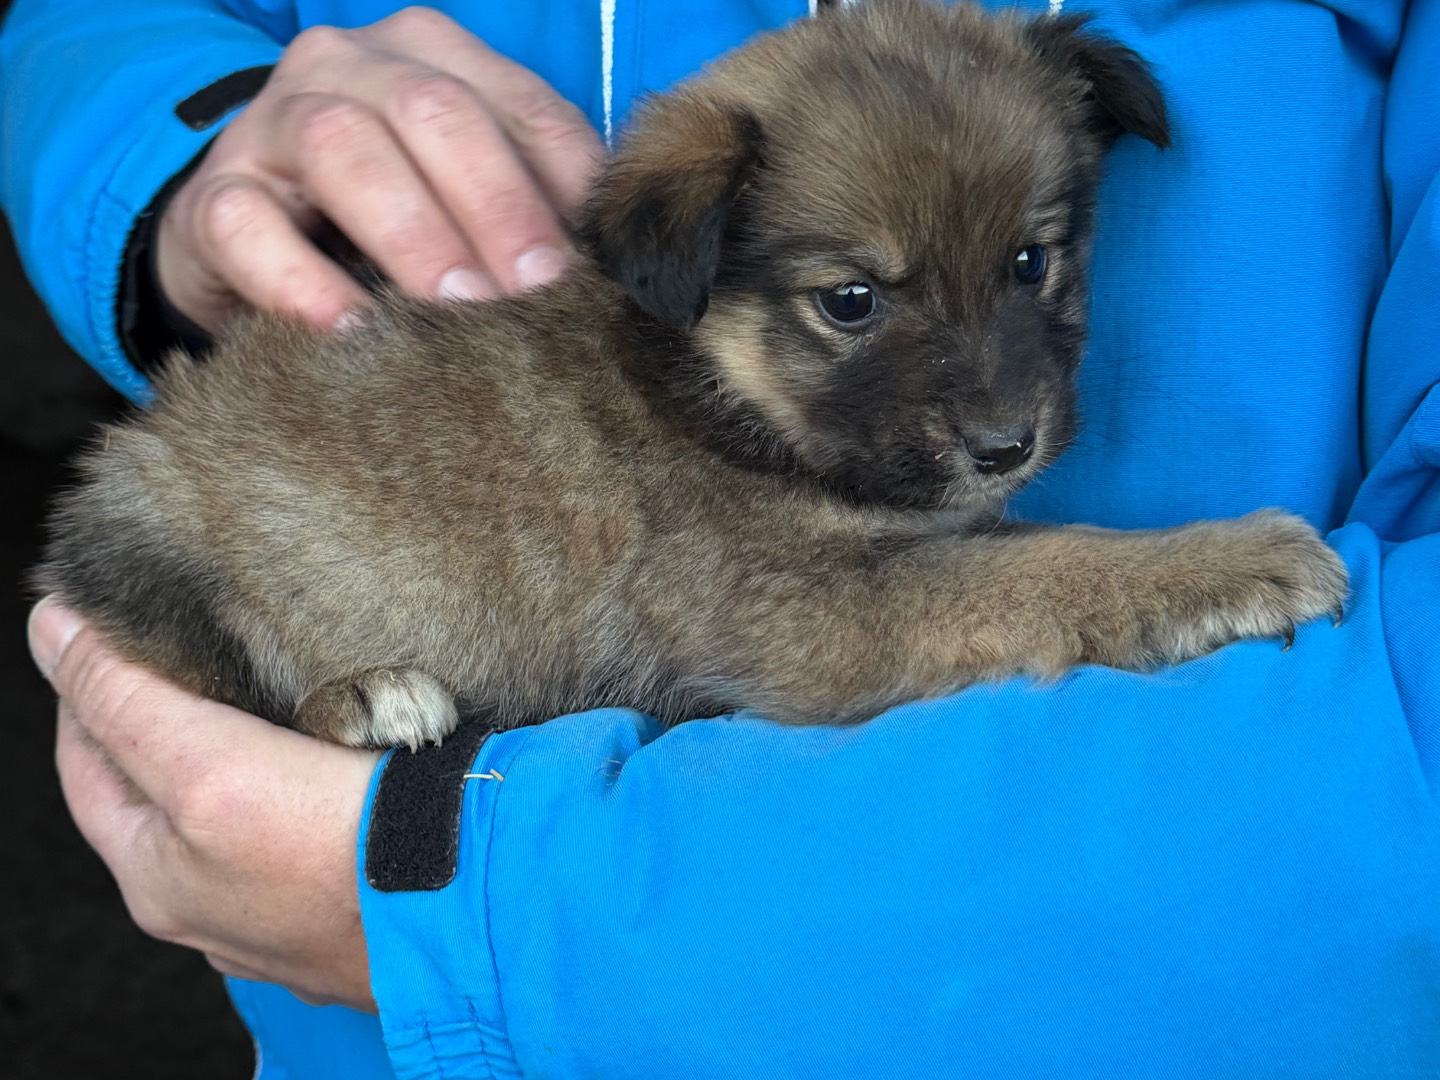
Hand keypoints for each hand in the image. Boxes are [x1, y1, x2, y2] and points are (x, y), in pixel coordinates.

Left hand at [29, 598, 380, 1011]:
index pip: (88, 760)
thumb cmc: (342, 855)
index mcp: (157, 882)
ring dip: (248, 745)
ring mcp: (286, 909)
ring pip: (242, 806)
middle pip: (165, 787)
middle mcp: (213, 907)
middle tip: (199, 639)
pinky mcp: (355, 895)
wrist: (477, 908)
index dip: (91, 685)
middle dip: (172, 714)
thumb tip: (51, 627)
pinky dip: (311, 776)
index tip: (116, 621)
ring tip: (273, 680)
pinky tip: (342, 748)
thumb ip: (124, 698)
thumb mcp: (207, 766)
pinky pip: (312, 822)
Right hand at [157, 6, 602, 333]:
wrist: (255, 249)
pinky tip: (354, 332)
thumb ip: (534, 211)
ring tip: (458, 312)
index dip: (565, 187)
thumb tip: (616, 272)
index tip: (597, 271)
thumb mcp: (469, 205)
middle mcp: (348, 68)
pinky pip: (248, 227)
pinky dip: (303, 282)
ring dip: (413, 235)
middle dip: (497, 208)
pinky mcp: (211, 200)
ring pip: (343, 149)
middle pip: (435, 114)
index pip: (520, 106)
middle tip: (537, 297)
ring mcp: (268, 124)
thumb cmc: (389, 228)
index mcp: (430, 57)